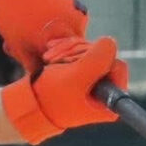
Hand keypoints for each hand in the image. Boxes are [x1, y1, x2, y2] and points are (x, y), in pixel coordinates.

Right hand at [0, 36, 127, 143]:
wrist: (28, 102)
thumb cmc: (51, 96)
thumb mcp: (76, 77)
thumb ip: (98, 59)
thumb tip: (111, 42)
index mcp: (110, 99)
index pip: (117, 65)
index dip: (95, 59)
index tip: (75, 65)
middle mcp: (106, 91)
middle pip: (103, 56)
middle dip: (78, 53)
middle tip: (56, 61)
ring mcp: (94, 82)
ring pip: (91, 51)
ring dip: (68, 51)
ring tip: (50, 59)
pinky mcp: (83, 74)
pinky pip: (81, 52)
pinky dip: (66, 50)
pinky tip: (51, 55)